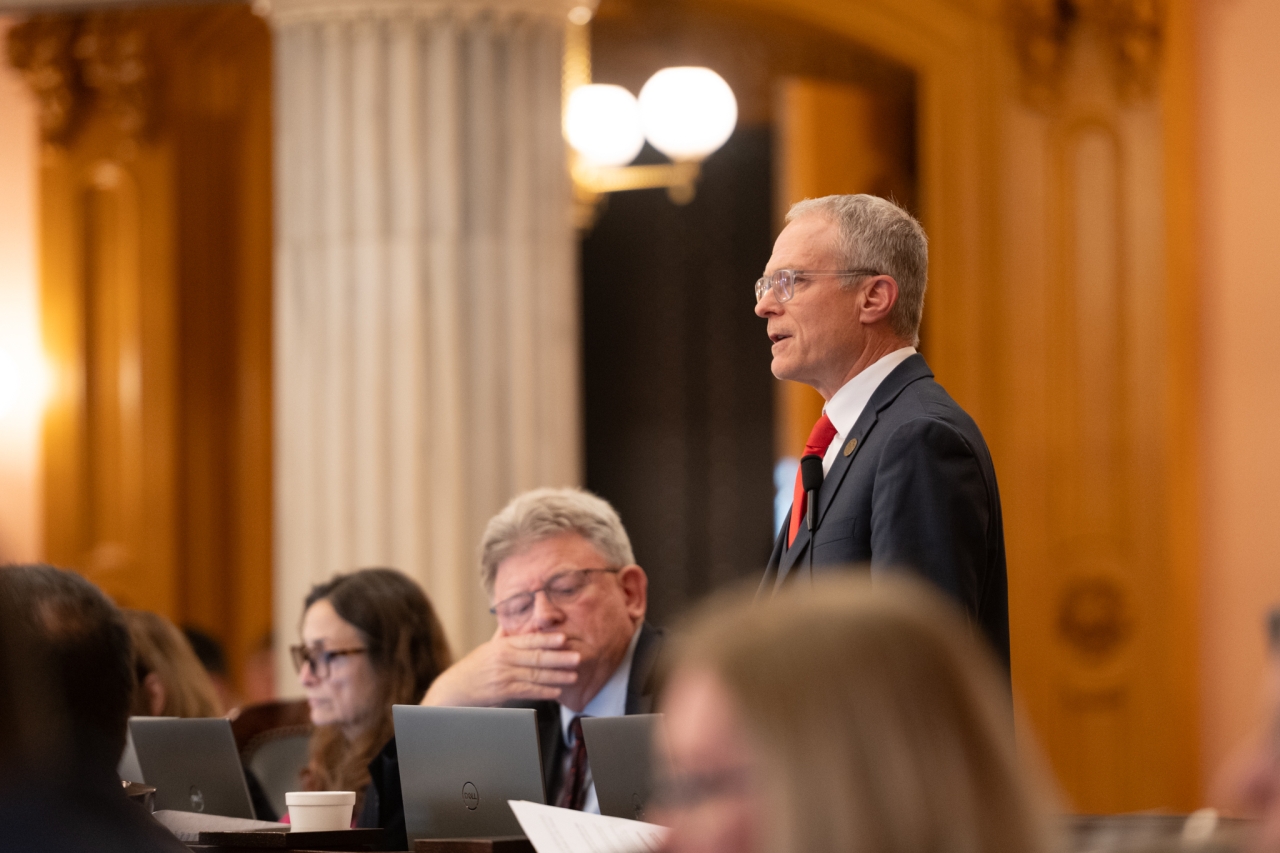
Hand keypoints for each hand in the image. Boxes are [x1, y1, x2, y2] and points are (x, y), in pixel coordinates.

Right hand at [421, 627, 580, 706]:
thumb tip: (513, 621)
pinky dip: (543, 691)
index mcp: (502, 646)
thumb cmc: (473, 667)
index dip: (547, 639)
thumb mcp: (487, 648)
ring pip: (534, 676)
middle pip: (535, 658)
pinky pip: (527, 691)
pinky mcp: (502, 692)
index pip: (528, 641)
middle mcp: (504, 660)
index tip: (564, 638)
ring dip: (556, 676)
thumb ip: (503, 636)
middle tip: (577, 657)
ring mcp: (503, 677)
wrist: (454, 688)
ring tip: (573, 676)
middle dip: (558, 658)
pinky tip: (556, 691)